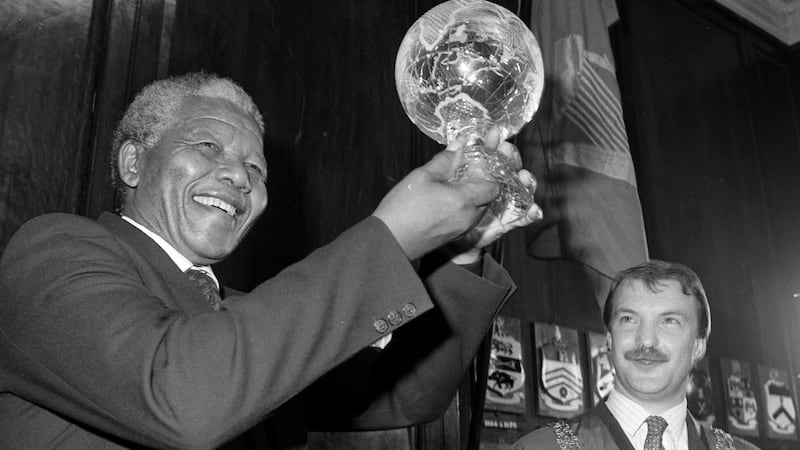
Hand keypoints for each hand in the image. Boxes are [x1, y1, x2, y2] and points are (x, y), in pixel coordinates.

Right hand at [372, 141, 499, 259]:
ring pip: (477, 209)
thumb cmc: (403, 210)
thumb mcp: (422, 176)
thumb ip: (444, 160)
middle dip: (479, 184)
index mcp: (464, 200)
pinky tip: (444, 200)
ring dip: (470, 197)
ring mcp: (462, 230)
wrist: (390, 241)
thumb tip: (458, 147)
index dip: (488, 173)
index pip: (494, 187)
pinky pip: (466, 219)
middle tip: (463, 171)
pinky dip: (462, 208)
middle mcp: (468, 217)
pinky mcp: (453, 237)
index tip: (477, 163)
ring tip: (450, 186)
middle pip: (487, 198)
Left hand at [448, 130, 542, 264]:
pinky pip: (521, 219)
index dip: (493, 145)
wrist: (443, 241)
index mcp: (480, 177)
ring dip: (526, 183)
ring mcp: (501, 206)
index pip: (491, 156)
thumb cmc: (443, 211)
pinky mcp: (504, 225)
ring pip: (521, 191)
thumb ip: (449, 163)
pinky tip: (534, 209)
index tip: (493, 134)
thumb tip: (457, 142)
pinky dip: (531, 214)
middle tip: (508, 151)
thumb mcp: (442, 184)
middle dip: (512, 159)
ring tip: (525, 177)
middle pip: (510, 170)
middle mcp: (494, 189)